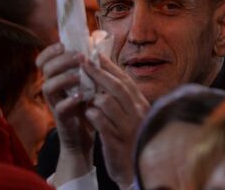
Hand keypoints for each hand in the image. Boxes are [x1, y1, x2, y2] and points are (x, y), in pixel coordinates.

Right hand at [37, 43, 93, 182]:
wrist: (82, 136)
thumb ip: (84, 66)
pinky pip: (60, 107)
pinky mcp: (61, 118)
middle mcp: (51, 89)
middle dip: (62, 60)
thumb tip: (93, 42)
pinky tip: (82, 95)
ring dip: (64, 78)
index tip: (63, 44)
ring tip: (79, 76)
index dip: (49, 50)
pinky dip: (70, 100)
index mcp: (55, 78)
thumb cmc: (84, 105)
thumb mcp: (84, 83)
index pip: (43, 60)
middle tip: (80, 57)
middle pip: (46, 69)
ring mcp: (54, 103)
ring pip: (48, 86)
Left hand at [82, 54, 149, 189]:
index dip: (110, 67)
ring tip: (85, 97)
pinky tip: (87, 114)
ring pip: (107, 102)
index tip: (96, 55)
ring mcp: (127, 127)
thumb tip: (108, 73)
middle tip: (83, 62)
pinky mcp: (115, 141)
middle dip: (98, 73)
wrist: (133, 169)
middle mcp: (137, 113)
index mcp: (141, 104)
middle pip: (116, 87)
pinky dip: (91, 115)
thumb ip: (123, 97)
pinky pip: (100, 122)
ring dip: (93, 97)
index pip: (125, 80)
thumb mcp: (132, 115)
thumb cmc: (130, 138)